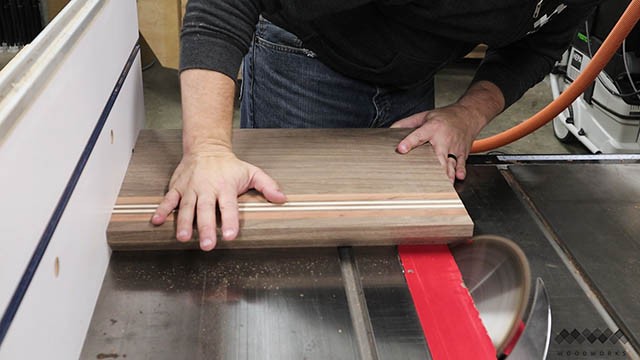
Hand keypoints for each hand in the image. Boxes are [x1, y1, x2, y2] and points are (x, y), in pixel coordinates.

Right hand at [150, 148, 286, 250]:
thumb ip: (267, 186)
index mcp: (225, 187)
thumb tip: (282, 199)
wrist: (206, 147)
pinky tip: (157, 221)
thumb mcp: (252, 172)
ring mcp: (191, 189)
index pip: (228, 206)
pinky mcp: (178, 188)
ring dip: (184, 223)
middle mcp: (207, 188)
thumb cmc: (230, 165)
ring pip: (187, 208)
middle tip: (207, 245)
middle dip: (205, 228)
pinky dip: (162, 210)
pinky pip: (169, 199)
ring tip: (183, 238)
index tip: (229, 235)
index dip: (229, 221)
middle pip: (206, 210)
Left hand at [391, 103, 485, 181]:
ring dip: (446, 174)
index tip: (401, 149)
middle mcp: (444, 139)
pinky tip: (457, 178)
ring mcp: (454, 147)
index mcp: (432, 128)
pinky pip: (461, 164)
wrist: (468, 115)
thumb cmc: (446, 117)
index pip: (419, 135)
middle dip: (432, 167)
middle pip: (437, 155)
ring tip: (441, 184)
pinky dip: (459, 172)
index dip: (409, 142)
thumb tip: (390, 130)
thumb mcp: (424, 115)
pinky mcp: (462, 153)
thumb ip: (406, 123)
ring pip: (450, 163)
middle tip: (424, 179)